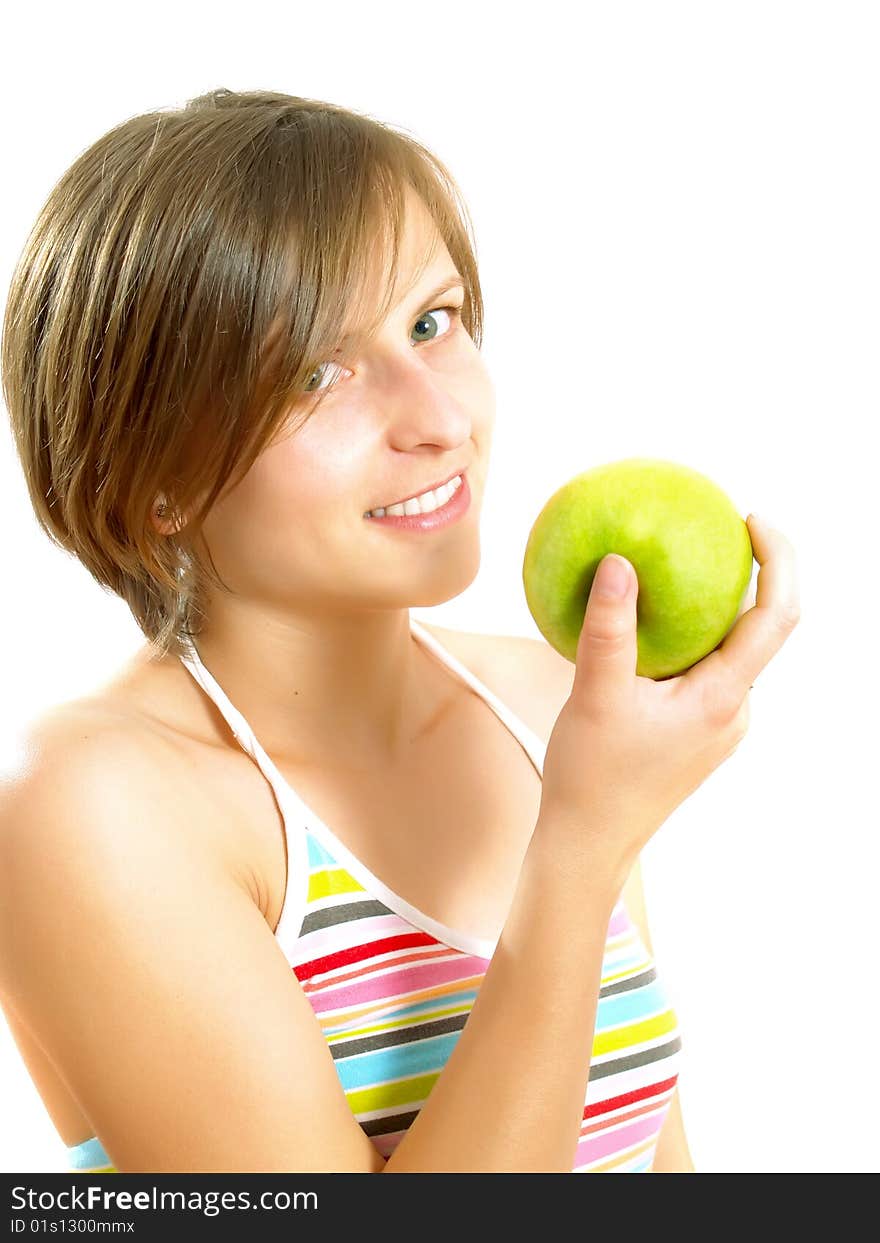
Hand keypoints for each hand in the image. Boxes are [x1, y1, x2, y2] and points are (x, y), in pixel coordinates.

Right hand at [536, 514, 799, 871]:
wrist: (589, 843)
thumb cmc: (593, 776)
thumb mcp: (595, 695)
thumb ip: (609, 628)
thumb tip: (618, 561)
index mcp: (724, 699)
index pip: (777, 616)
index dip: (779, 560)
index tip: (751, 518)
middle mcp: (734, 711)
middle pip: (763, 628)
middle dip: (751, 573)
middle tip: (715, 526)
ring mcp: (718, 724)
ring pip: (731, 650)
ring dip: (714, 605)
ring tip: (676, 565)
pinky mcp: (696, 731)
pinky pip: (703, 669)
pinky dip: (687, 635)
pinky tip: (645, 622)